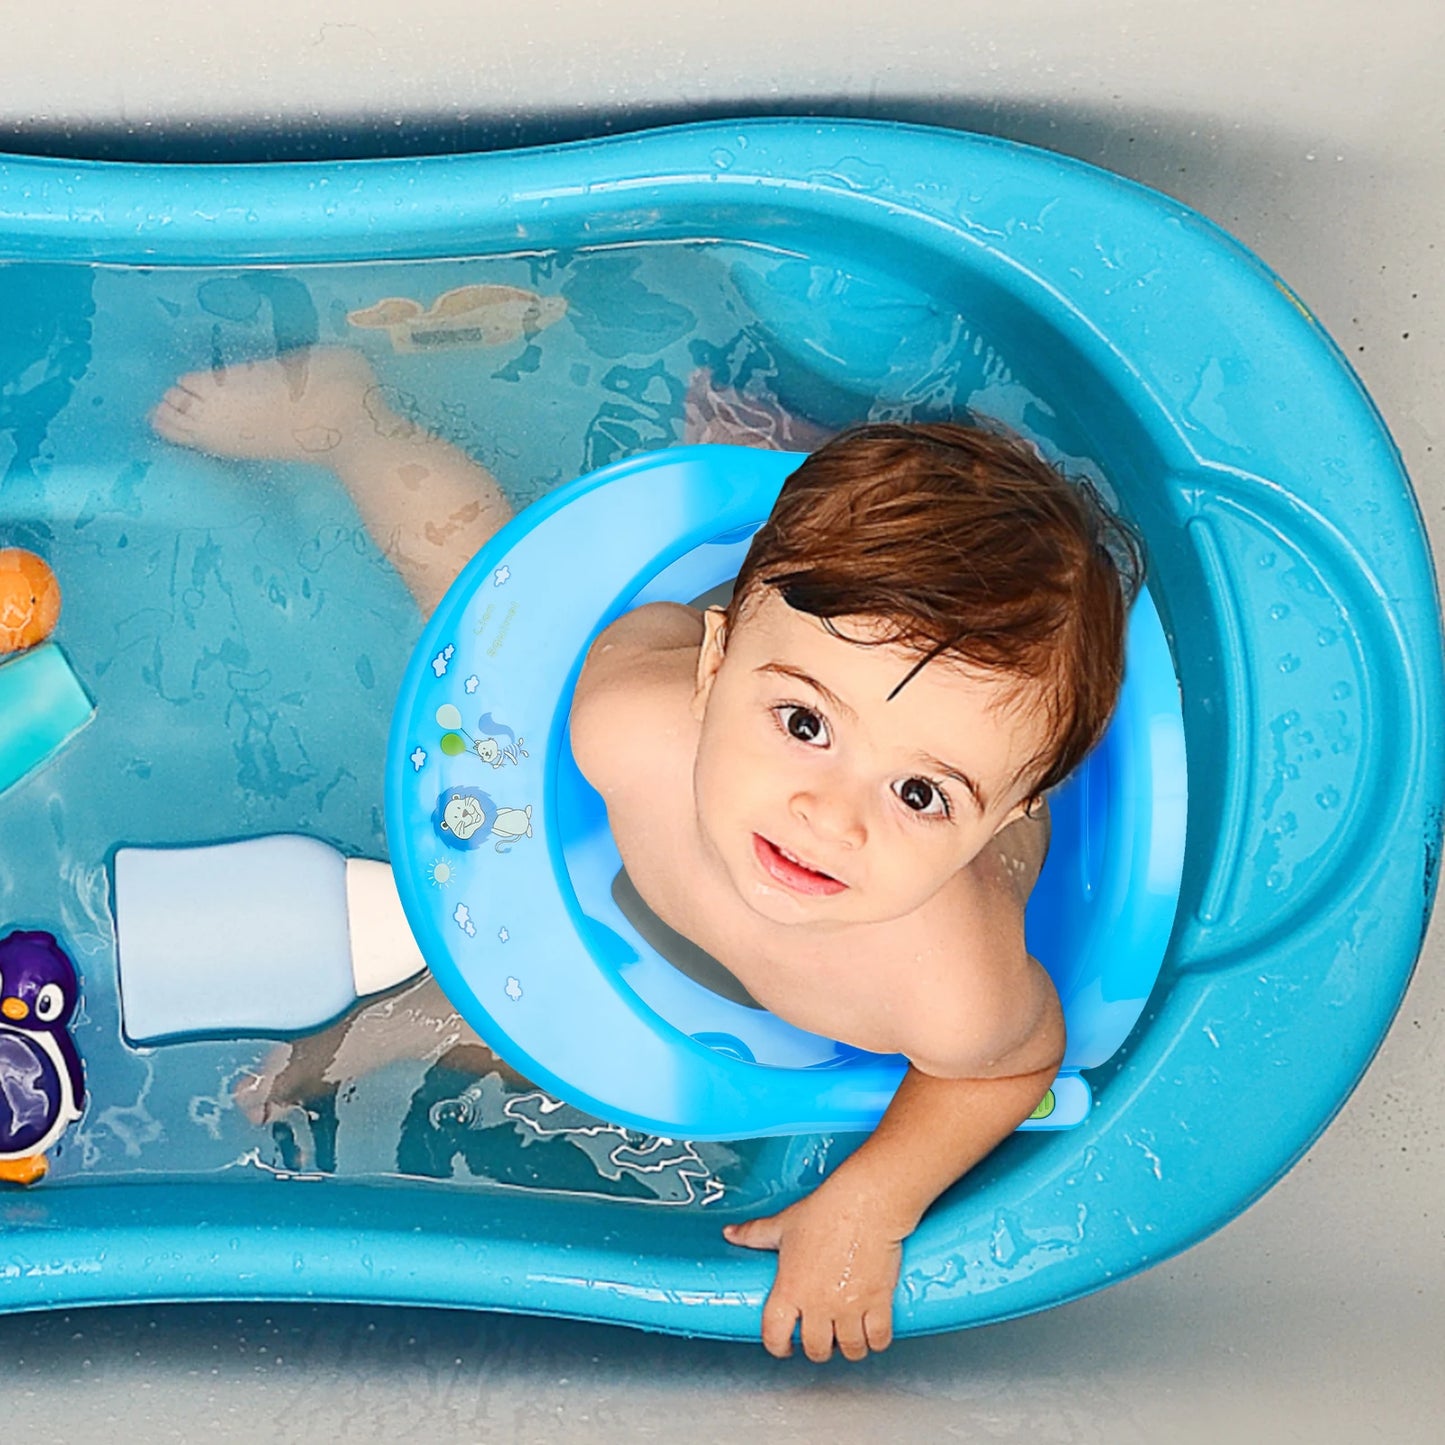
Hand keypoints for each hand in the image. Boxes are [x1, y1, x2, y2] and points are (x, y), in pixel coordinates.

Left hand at [722, 1191, 904, 1361]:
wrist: (865, 1203)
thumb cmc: (825, 1212)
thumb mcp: (783, 1224)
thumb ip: (754, 1234)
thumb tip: (731, 1233)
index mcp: (790, 1288)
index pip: (775, 1335)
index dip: (778, 1347)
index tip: (785, 1347)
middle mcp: (818, 1304)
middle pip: (816, 1349)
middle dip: (819, 1347)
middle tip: (823, 1337)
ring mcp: (849, 1307)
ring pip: (850, 1349)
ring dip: (849, 1346)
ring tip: (849, 1335)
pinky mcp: (877, 1304)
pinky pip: (879, 1339)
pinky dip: (877, 1341)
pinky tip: (873, 1331)